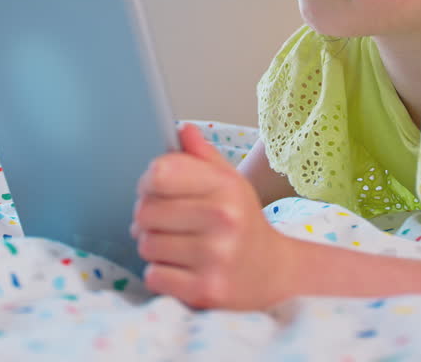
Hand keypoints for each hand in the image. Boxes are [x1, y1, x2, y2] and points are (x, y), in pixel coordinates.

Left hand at [132, 124, 294, 309]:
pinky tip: (180, 269)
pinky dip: (160, 274)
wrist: (274, 273)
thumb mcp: (231, 184)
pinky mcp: (205, 289)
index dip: (147, 182)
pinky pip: (154, 276)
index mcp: (226, 187)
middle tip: (163, 224)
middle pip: (145, 211)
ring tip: (175, 246)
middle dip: (147, 219)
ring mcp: (215, 257)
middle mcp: (223, 219)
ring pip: (147, 245)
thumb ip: (203, 157)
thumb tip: (183, 130)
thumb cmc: (243, 223)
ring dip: (153, 247)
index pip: (160, 173)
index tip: (152, 190)